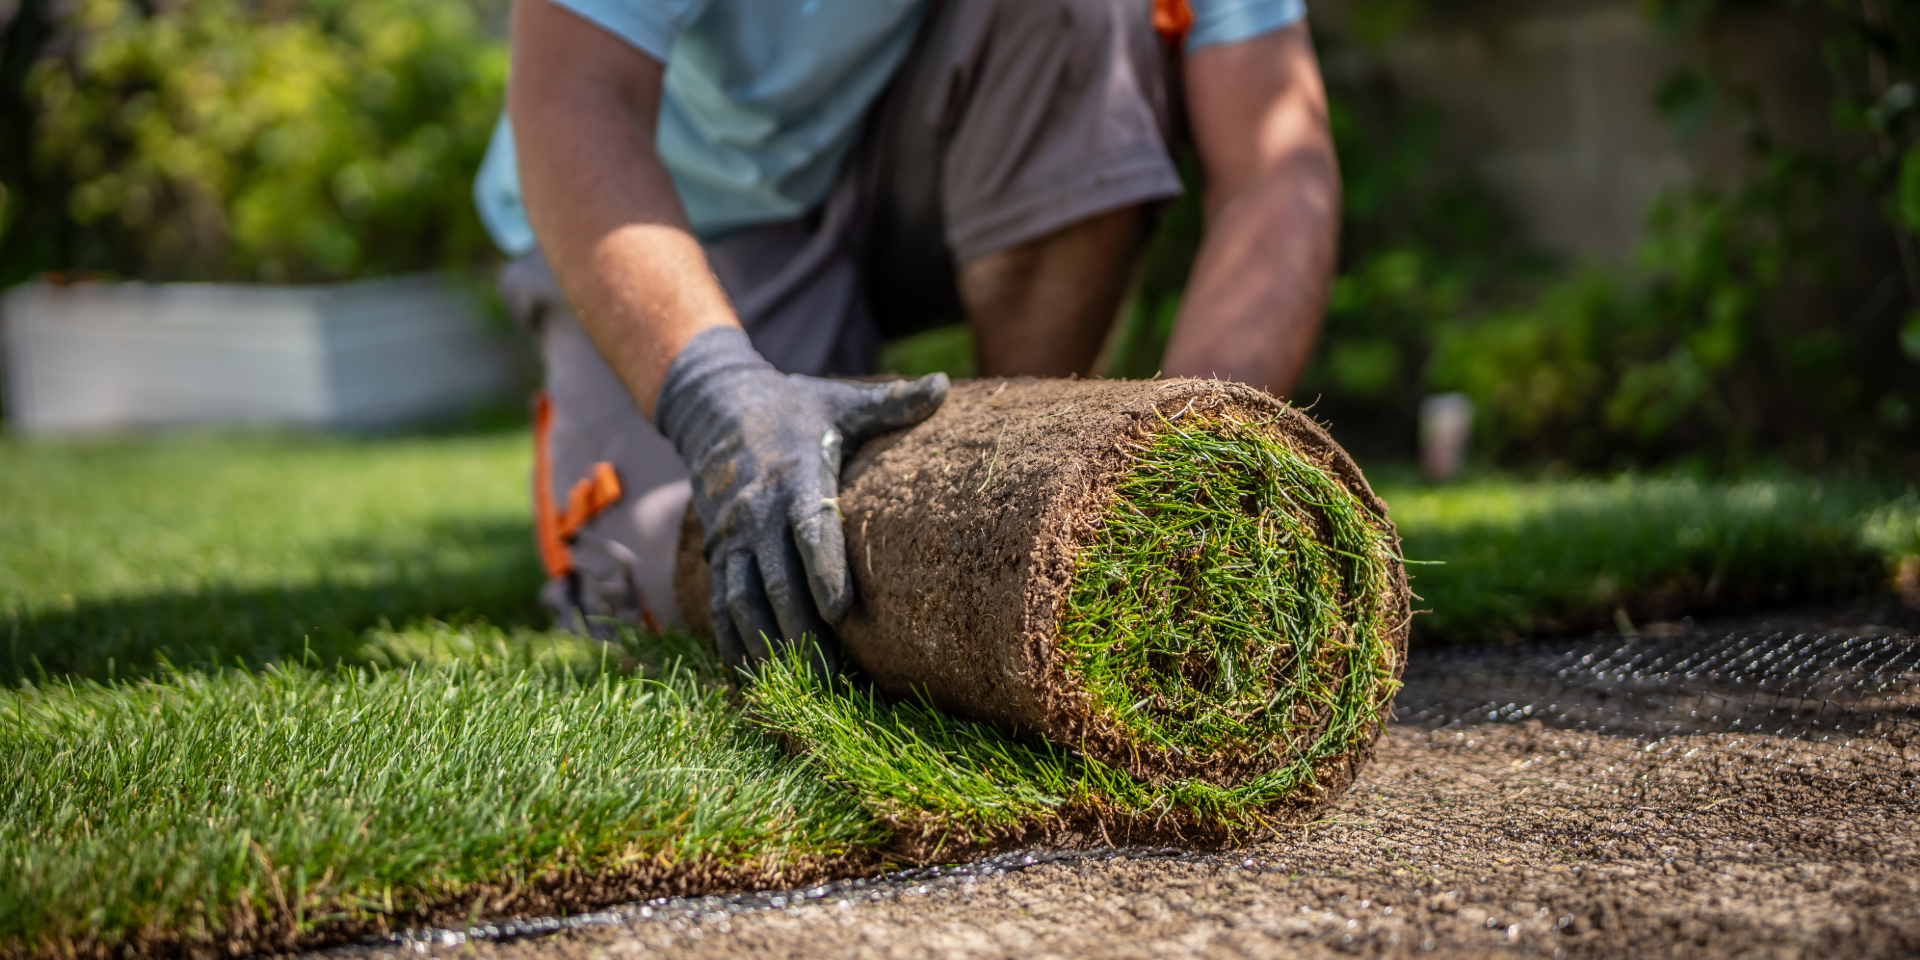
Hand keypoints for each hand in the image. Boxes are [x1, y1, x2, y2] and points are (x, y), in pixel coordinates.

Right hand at [655, 327, 948, 669]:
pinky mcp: (716, 552)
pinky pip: (720, 604)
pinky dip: (733, 643)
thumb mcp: (839, 402)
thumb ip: (890, 405)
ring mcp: (732, 537)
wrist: (714, 407)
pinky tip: (752, 679)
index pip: (808, 528)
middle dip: (799, 631)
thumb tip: (944, 383)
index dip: (822, 570)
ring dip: (767, 647)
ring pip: (743, 600)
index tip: (839, 610)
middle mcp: (757, 513)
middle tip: (828, 678)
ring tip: (796, 689)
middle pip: (776, 580)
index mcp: (793, 477)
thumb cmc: (792, 408)